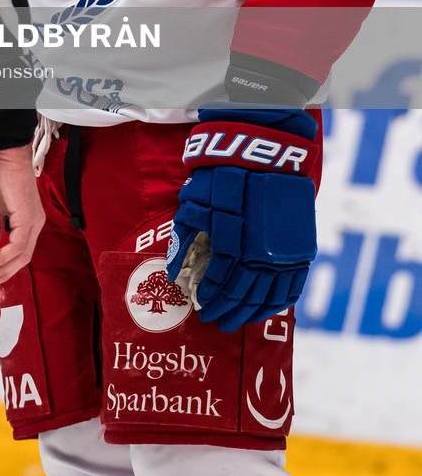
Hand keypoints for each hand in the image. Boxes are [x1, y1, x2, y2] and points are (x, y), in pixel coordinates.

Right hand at [0, 144, 44, 289]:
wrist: (7, 155)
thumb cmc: (1, 174)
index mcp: (29, 221)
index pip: (21, 252)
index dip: (5, 267)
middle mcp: (35, 224)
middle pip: (23, 259)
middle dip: (4, 274)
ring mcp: (34, 222)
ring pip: (22, 256)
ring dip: (2, 268)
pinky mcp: (28, 218)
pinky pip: (18, 246)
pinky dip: (4, 256)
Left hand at [166, 111, 317, 330]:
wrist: (265, 154)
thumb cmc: (223, 175)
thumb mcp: (196, 202)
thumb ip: (185, 238)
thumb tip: (173, 272)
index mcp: (233, 243)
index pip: (220, 282)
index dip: (209, 297)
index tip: (201, 306)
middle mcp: (260, 254)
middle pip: (243, 294)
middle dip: (227, 310)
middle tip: (216, 321)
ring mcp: (284, 253)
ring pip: (268, 296)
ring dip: (251, 313)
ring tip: (237, 321)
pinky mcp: (301, 249)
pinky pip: (292, 287)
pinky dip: (277, 303)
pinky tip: (266, 309)